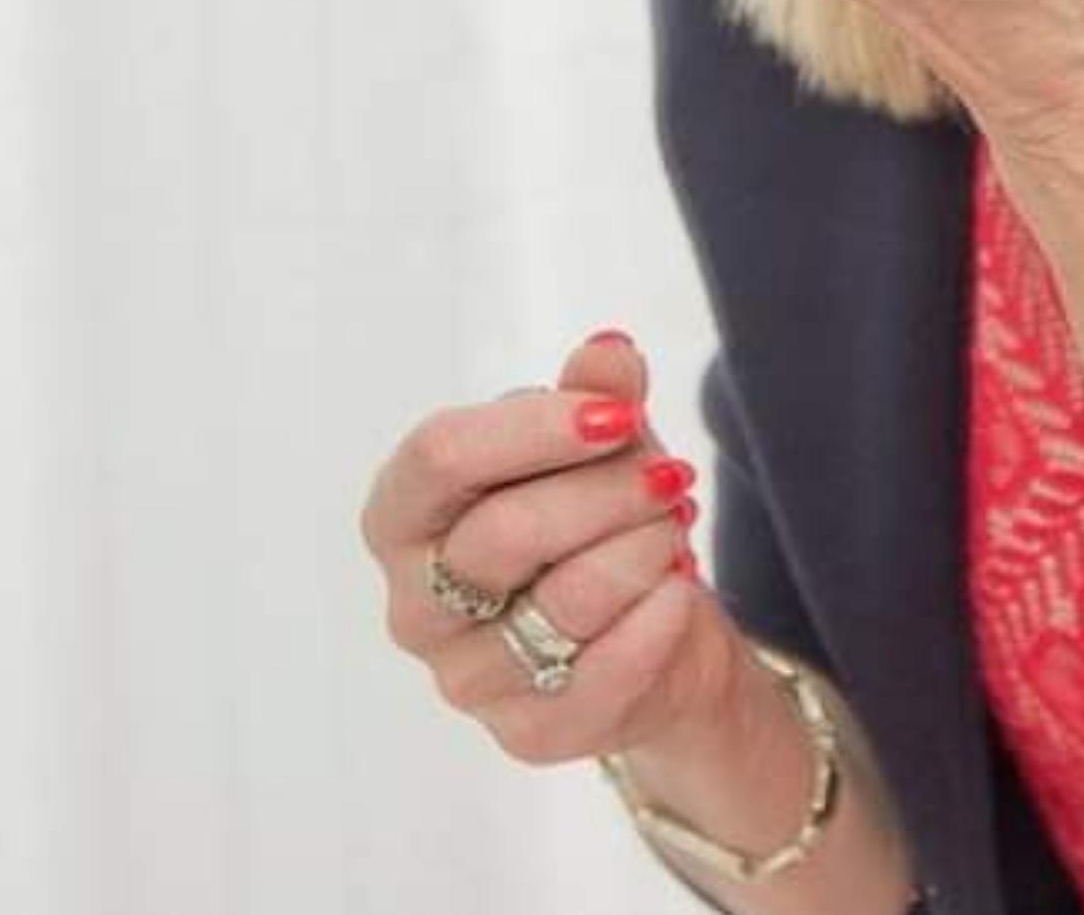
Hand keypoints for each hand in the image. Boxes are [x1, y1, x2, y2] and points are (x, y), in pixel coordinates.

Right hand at [362, 331, 742, 767]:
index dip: (532, 428)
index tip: (618, 414)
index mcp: (403, 513)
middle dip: (607, 493)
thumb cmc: (593, 511)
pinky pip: (602, 672)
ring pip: (563, 602)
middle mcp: (415, 603)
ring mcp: (464, 678)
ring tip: (676, 525)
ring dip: (641, 550)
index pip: (441, 456)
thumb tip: (609, 350)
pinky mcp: (528, 733)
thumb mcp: (598, 438)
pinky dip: (656, 617)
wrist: (648, 625)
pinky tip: (680, 586)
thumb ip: (597, 391)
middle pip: (505, 532)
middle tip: (671, 474)